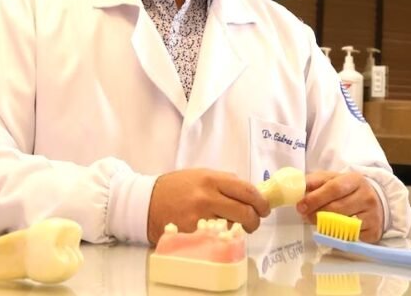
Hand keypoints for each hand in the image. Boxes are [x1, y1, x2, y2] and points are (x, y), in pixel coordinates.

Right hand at [147, 168, 270, 244]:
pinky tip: (218, 232)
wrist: (146, 202)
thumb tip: (248, 191)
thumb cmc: (175, 187)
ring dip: (240, 229)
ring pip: (234, 227)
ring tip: (236, 227)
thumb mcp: (200, 175)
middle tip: (254, 221)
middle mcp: (207, 197)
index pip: (247, 191)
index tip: (264, 207)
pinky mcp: (193, 233)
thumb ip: (224, 181)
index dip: (261, 201)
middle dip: (255, 219)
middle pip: (245, 212)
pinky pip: (218, 237)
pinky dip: (223, 236)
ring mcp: (200, 217)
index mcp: (211, 179)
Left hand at [295, 171, 383, 242]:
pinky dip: (338, 235)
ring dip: (324, 225)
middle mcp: (366, 196)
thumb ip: (315, 181)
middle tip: (304, 216)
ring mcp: (372, 215)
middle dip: (316, 214)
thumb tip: (298, 187)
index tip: (301, 206)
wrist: (375, 200)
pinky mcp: (374, 231)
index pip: (334, 188)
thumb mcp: (333, 179)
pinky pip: (351, 236)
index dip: (315, 198)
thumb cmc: (347, 190)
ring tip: (315, 222)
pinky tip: (333, 230)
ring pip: (343, 224)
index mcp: (355, 180)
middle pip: (337, 208)